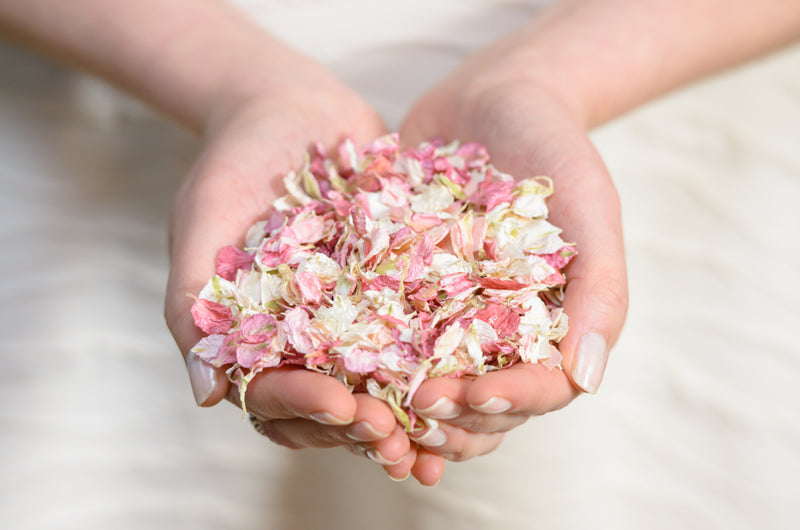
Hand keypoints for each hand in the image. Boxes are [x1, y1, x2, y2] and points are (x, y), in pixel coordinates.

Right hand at [163, 72, 431, 480]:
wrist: (289, 108)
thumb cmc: (232, 163)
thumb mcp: (202, 225)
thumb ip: (191, 306)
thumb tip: (207, 395)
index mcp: (254, 338)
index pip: (273, 395)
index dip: (304, 408)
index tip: (340, 405)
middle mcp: (306, 338)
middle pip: (330, 406)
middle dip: (360, 424)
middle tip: (395, 431)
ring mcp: (353, 317)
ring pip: (379, 382)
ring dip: (405, 409)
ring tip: (438, 418)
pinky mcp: (396, 288)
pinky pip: (421, 330)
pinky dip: (442, 356)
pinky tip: (474, 369)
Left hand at [399, 62, 628, 459]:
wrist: (494, 96)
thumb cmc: (556, 149)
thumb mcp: (590, 209)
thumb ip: (600, 290)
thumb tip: (587, 379)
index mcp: (554, 327)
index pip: (540, 390)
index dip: (510, 403)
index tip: (473, 397)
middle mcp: (502, 333)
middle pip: (483, 404)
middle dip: (452, 416)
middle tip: (416, 406)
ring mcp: (450, 316)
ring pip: (433, 387)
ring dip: (408, 411)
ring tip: (377, 413)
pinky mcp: (404, 292)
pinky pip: (385, 337)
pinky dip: (367, 364)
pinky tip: (340, 373)